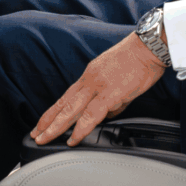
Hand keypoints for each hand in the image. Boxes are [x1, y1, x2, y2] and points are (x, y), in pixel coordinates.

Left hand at [31, 31, 166, 147]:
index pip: (66, 96)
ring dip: (56, 126)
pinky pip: (91, 114)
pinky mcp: (110, 93)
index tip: (43, 122)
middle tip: (35, 135)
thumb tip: (107, 114)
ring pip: (71, 109)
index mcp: (90, 75)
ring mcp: (98, 86)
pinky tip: (72, 138)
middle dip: (47, 121)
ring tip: (45, 139)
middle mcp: (89, 80)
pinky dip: (80, 128)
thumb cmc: (138, 59)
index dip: (53, 111)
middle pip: (63, 103)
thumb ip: (109, 99)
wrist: (149, 46)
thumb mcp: (117, 78)